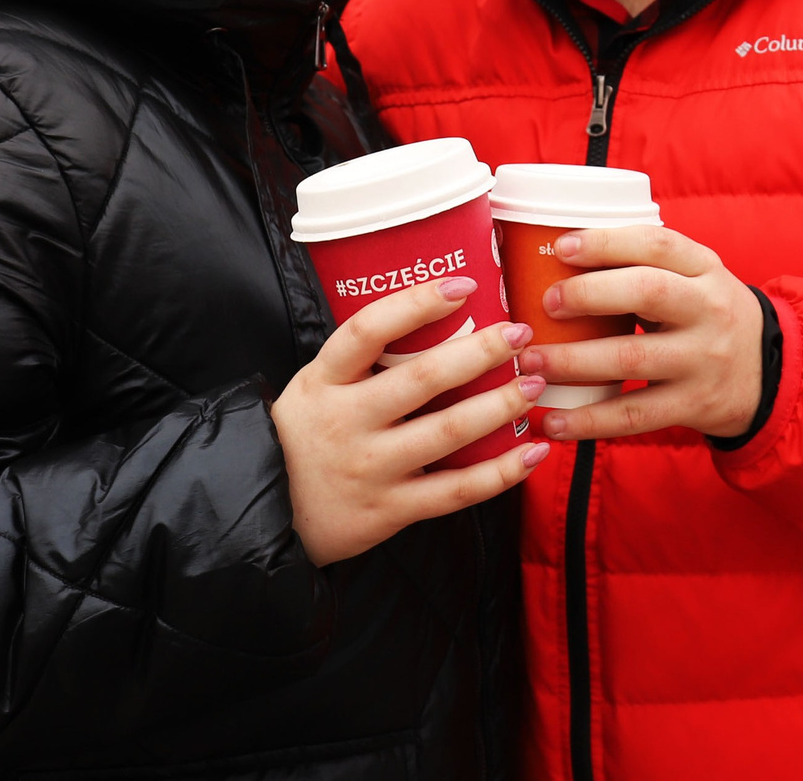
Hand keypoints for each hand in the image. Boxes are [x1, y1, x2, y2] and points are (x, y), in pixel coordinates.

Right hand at [271, 275, 550, 565]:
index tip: (463, 285)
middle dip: (479, 352)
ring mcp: (370, 468)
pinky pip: (455, 491)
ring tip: (534, 384)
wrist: (268, 517)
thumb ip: (362, 360)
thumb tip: (436, 313)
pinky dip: (500, 473)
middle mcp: (346, 421)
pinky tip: (532, 452)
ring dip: (499, 405)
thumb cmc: (305, 437)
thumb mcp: (315, 386)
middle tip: (518, 334)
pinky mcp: (390, 510)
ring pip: (447, 432)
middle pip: (421, 379)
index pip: (368, 330)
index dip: (416, 303)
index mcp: (324, 380)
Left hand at [515, 226, 765, 442]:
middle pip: (647, 293)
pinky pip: (634, 414)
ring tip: (531, 362)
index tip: (562, 247)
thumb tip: (558, 255)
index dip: (607, 242)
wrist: (767, 373)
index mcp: (704, 267)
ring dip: (574, 361)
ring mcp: (702, 360)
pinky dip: (589, 420)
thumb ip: (644, 265)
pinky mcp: (693, 405)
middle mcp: (708, 309)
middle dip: (588, 294)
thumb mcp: (694, 278)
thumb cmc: (705, 314)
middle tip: (545, 303)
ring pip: (632, 357)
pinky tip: (553, 421)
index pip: (657, 244)